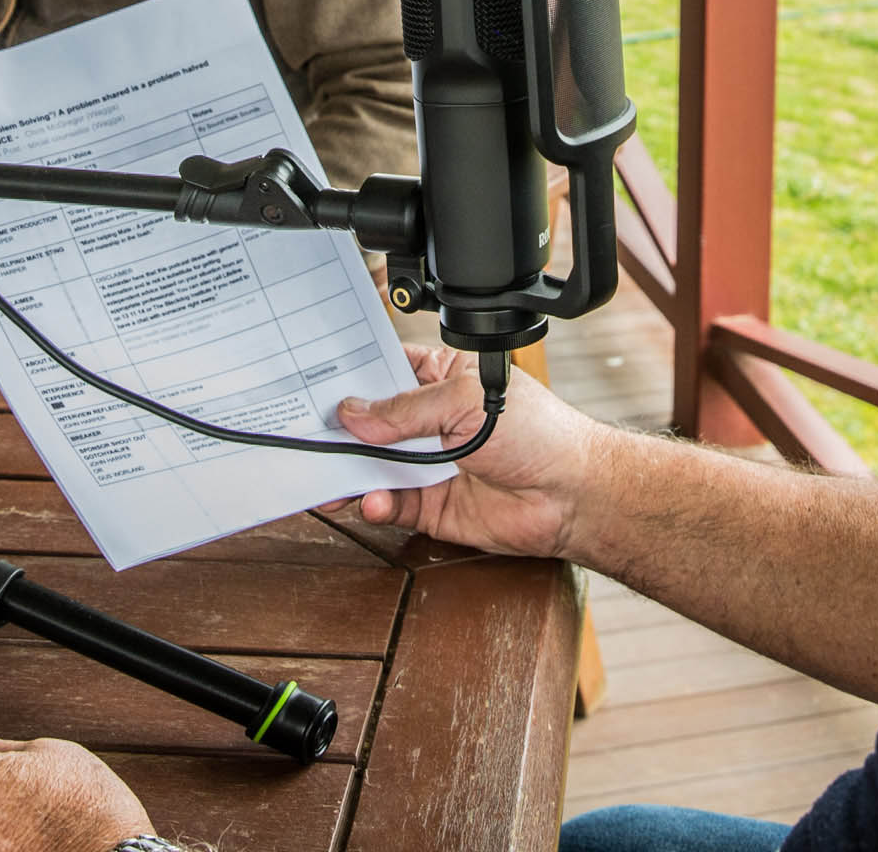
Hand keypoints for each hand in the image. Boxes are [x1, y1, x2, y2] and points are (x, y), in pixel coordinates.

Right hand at [327, 343, 613, 559]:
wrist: (571, 495)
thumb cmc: (540, 432)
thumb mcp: (465, 402)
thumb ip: (406, 409)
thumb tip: (354, 413)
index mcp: (440, 379)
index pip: (384, 370)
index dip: (351, 376)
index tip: (315, 383)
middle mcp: (430, 421)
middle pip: (370, 422)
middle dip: (339, 430)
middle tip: (305, 434)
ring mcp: (428, 464)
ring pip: (372, 467)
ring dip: (348, 472)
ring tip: (330, 476)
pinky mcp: (430, 506)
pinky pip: (389, 504)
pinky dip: (375, 503)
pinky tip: (373, 499)